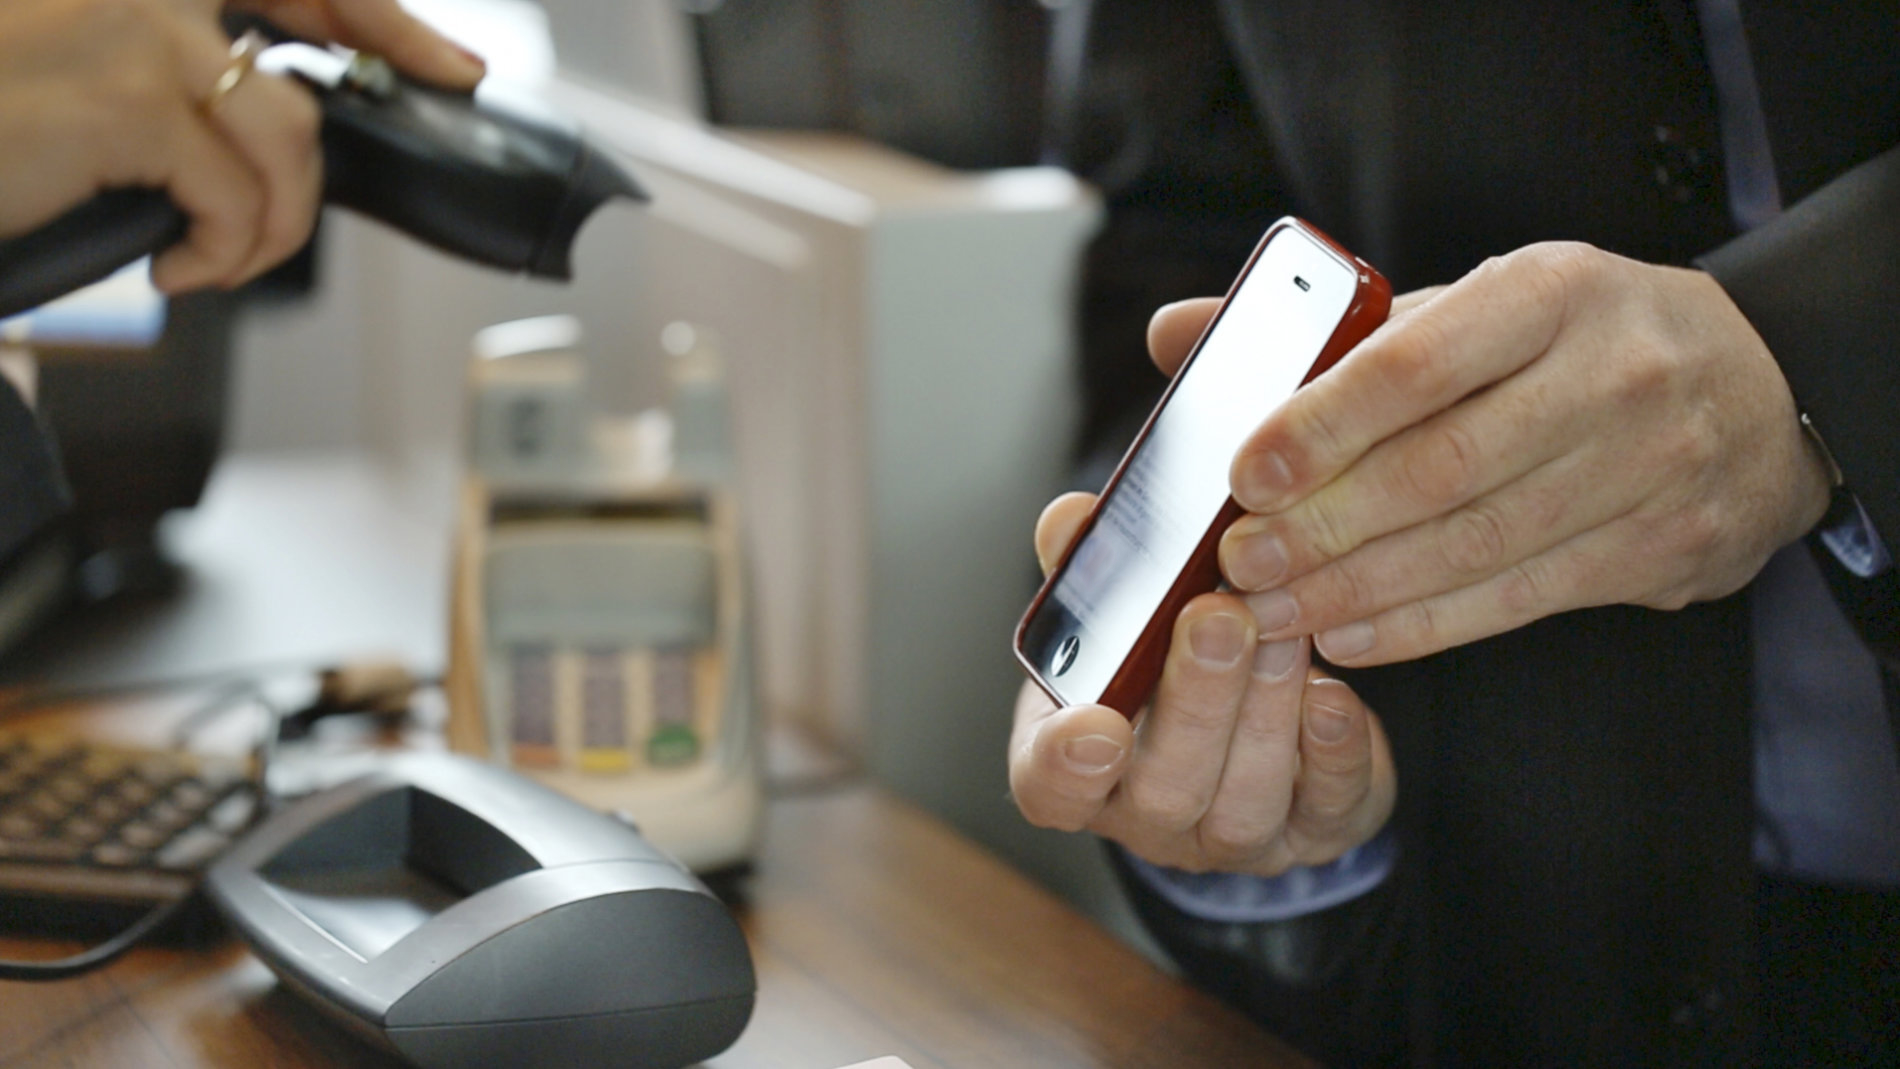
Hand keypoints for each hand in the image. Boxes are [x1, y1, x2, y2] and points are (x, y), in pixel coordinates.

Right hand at [0, 0, 479, 293]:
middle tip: (443, 83)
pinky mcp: (123, 102)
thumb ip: (166, 71)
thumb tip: (265, 115)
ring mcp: (134, 29)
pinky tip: (177, 266)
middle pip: (312, 20)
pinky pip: (237, 196)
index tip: (445, 57)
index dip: (376, 11)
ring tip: (226, 251)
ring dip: (281, 218)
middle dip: (394, 44)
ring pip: (291, 134)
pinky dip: (226, 252)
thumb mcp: (75, 71)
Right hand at [1009, 492, 1395, 875]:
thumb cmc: (1160, 663)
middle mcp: (1149, 818)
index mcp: (1075, 766)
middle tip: (1217, 617)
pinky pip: (1327, 808)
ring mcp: (1231, 840)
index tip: (1095, 723)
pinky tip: (1334, 695)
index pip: (1050, 788)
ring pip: (1244, 806)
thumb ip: (1087, 571)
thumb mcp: (1111, 618)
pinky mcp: (1314, 833)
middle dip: (1195, 701)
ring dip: (1264, 711)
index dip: (1065, 766)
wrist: (1246, 722)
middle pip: (1162, 791)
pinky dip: (1334, 752)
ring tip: (1280, 630)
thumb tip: (1071, 519)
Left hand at [1199, 242, 1833, 665]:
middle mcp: (1611, 373)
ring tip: (1275, 609)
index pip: (1419, 359)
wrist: (1755, 390)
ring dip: (1360, 588)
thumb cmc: (1573, 342)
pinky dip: (1424, 624)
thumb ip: (1329, 330)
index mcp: (1550, 289)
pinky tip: (1351, 633)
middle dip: (1326, 526)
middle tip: (1240, 562)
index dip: (1322, 423)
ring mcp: (1650, 465)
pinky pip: (1521, 599)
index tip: (1244, 472)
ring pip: (1479, 545)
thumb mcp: (1470, 305)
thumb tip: (1176, 334)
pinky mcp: (1663, 546)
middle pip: (1443, 467)